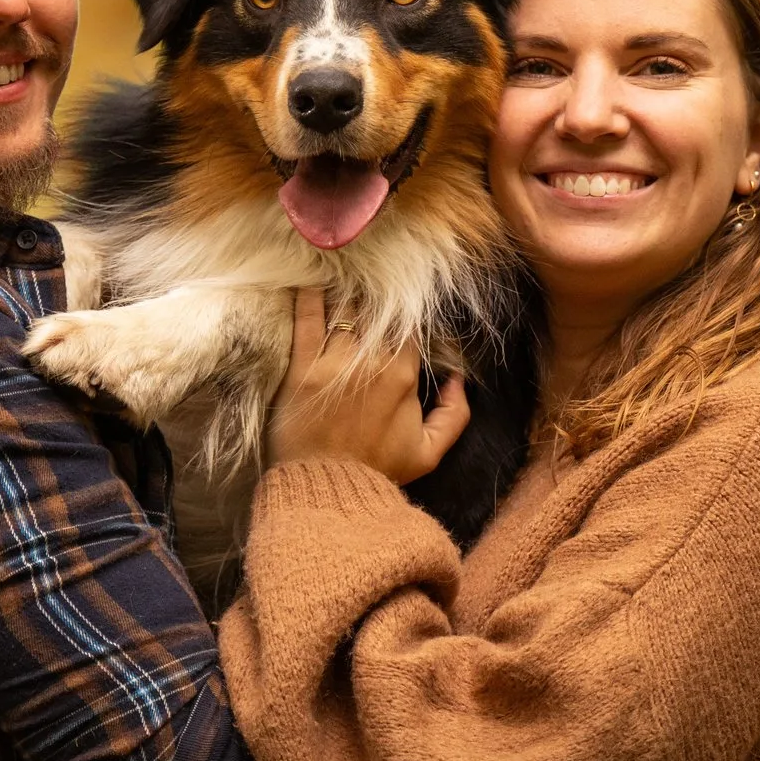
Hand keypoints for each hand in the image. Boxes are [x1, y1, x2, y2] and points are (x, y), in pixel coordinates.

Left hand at [264, 287, 470, 482]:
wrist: (325, 488)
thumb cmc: (377, 470)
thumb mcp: (429, 453)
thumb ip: (455, 415)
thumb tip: (458, 380)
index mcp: (404, 375)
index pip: (408, 326)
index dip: (404, 312)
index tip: (397, 302)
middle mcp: (371, 361)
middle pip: (376, 310)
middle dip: (375, 293)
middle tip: (369, 278)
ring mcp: (334, 362)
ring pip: (344, 310)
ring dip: (345, 289)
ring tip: (342, 273)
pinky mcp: (302, 367)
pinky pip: (307, 320)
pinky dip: (308, 297)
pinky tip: (309, 279)